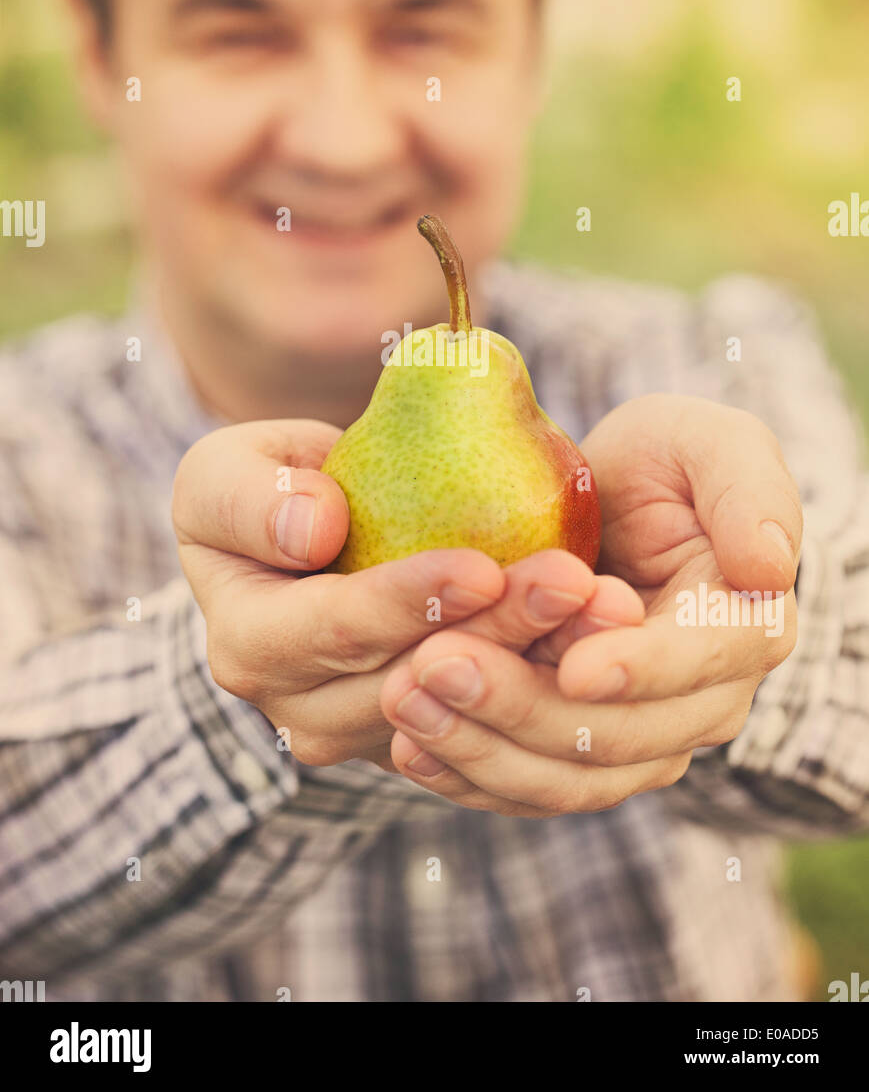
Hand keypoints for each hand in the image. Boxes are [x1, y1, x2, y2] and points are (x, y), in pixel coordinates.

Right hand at [172, 420, 642, 769]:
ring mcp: (365, 732)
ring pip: (464, 711)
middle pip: (412, 682)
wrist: (306, 540)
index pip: (331, 630)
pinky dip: (548, 680)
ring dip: (538, 660)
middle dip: (497, 632)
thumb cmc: (267, 490)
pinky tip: (603, 637)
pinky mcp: (424, 734)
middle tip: (574, 583)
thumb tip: (314, 530)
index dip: (406, 603)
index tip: (481, 566)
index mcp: (247, 643)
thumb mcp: (225, 473)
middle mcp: (300, 708)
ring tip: (604, 609)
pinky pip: (491, 721)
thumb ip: (249, 494)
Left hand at [379, 395, 800, 813]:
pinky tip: (408, 745)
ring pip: (565, 777)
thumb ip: (747, 489)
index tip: (571, 665)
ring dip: (480, 746)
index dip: (639, 670)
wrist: (607, 505)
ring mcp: (640, 741)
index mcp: (744, 627)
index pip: (697, 664)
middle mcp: (702, 703)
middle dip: (523, 706)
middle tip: (435, 663)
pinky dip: (467, 776)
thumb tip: (767, 570)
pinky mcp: (577, 759)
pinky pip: (526, 789)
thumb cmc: (662, 461)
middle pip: (617, 736)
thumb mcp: (706, 443)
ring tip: (404, 697)